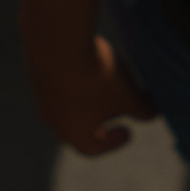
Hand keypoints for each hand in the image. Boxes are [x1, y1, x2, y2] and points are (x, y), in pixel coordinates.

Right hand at [29, 35, 158, 155]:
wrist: (59, 42)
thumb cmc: (96, 78)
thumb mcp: (127, 96)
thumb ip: (142, 110)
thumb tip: (152, 114)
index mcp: (73, 133)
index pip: (92, 148)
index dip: (113, 142)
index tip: (127, 130)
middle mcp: (53, 119)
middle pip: (77, 125)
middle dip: (100, 118)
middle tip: (117, 107)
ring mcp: (41, 95)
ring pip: (67, 103)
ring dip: (86, 96)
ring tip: (105, 81)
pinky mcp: (36, 71)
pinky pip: (58, 81)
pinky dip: (74, 77)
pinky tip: (88, 61)